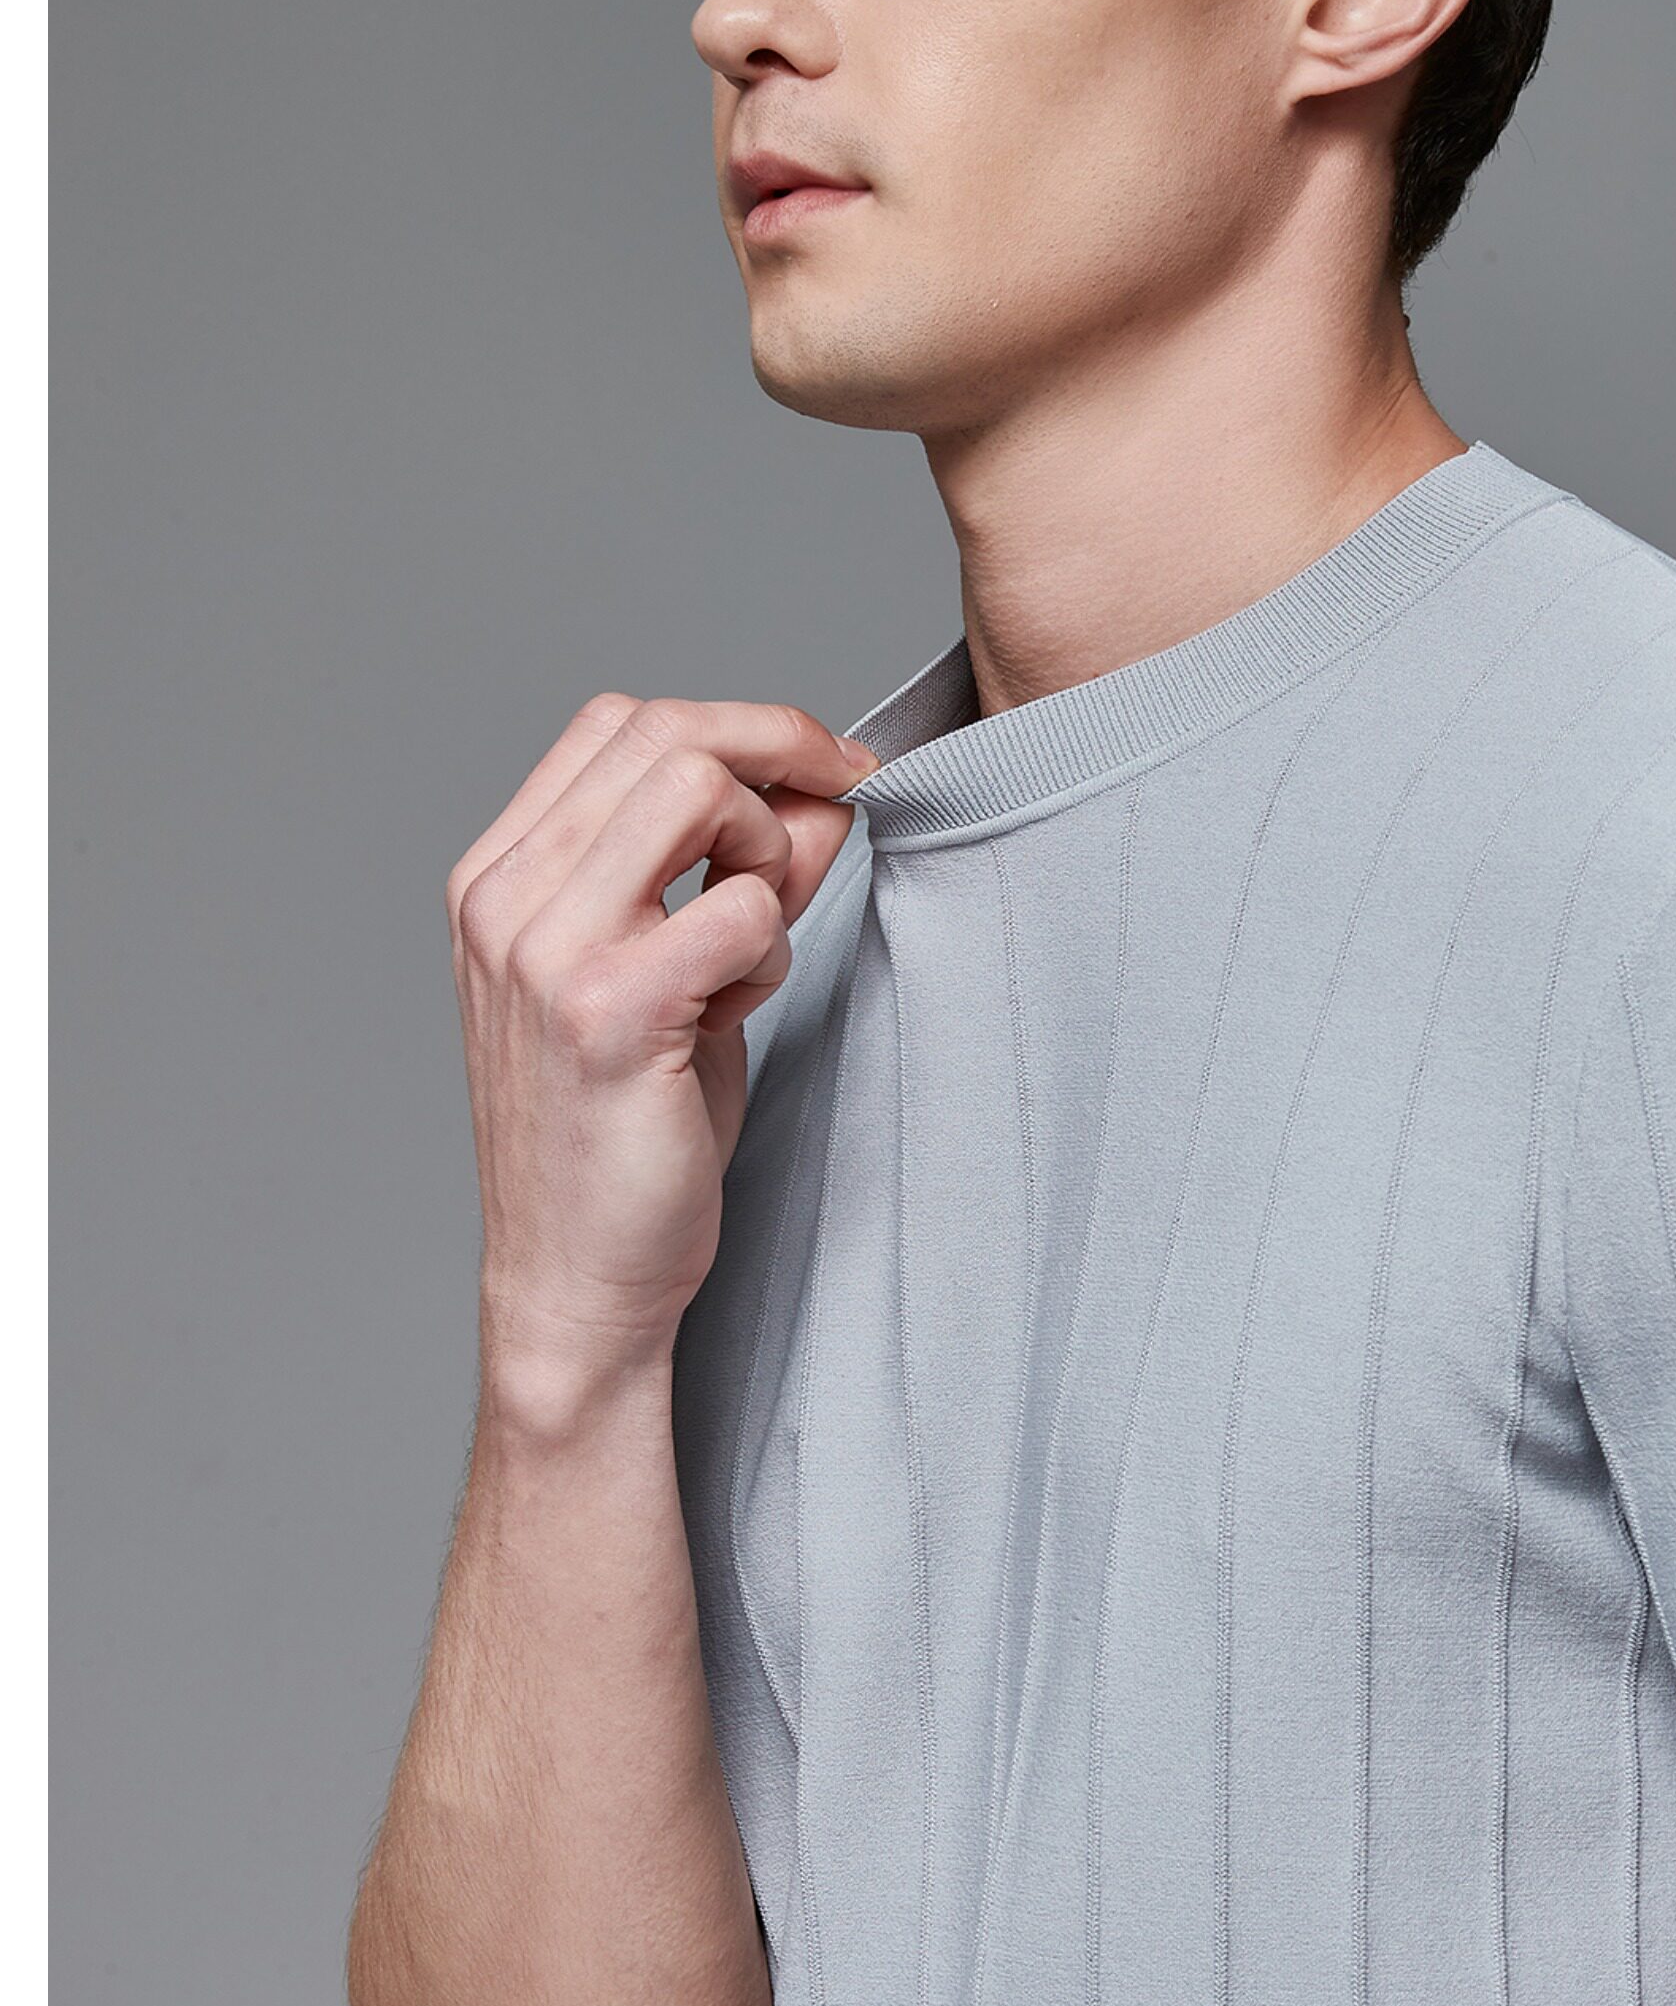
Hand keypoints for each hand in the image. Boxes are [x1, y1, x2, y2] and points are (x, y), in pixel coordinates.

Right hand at [446, 692, 876, 1404]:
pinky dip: (773, 945)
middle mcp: (504, 897)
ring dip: (772, 847)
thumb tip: (820, 790)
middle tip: (847, 802)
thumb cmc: (623, 1140)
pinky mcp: (606, 1010)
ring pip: (699, 787)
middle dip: (782, 752)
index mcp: (498, 877)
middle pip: (664, 733)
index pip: (617, 723)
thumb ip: (737, 877)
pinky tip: (739, 1009)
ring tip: (757, 945)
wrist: (574, 1283)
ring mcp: (545, 949)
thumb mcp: (679, 980)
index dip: (739, 726)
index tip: (819, 766)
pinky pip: (744, 906)